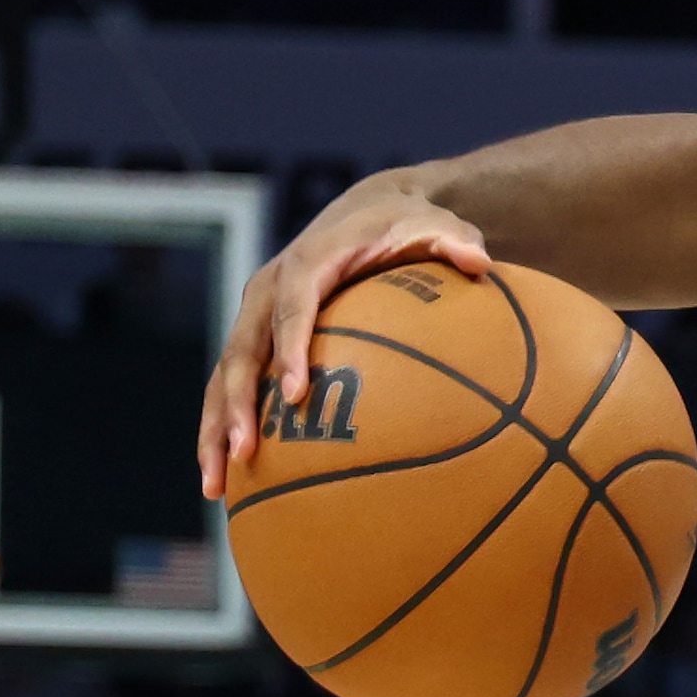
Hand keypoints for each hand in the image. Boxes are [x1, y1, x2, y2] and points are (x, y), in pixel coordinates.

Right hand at [198, 172, 494, 494]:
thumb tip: (480, 263)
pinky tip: (229, 481)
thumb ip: (456, 241)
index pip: (292, 307)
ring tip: (216, 486)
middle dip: (236, 403)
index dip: (288, 349)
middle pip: (241, 349)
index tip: (292, 397)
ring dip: (216, 429)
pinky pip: (232, 385)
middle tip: (244, 454)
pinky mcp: (256, 337)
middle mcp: (270, 288)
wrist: (369, 210)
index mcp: (309, 262)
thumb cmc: (407, 225)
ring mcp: (257, 315)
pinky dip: (224, 428)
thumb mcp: (438, 224)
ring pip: (224, 375)